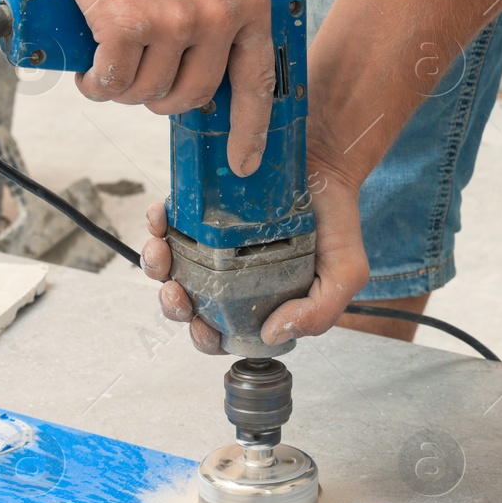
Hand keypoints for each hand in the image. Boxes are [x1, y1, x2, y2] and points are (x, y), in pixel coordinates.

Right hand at [58, 0, 275, 176]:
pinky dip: (94, 83)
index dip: (250, 131)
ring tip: (108, 63)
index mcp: (247, 4)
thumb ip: (223, 11)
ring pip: (144, 93)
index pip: (256, 83)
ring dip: (121, 90)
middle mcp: (216, 17)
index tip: (243, 164)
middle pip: (188, 97)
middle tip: (139, 79)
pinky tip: (88, 68)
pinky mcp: (126, 25)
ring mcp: (172, 23)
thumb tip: (211, 66)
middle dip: (160, 100)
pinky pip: (110, 81)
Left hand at [140, 164, 369, 354]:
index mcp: (257, 301)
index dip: (204, 336)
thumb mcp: (344, 274)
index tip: (201, 324)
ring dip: (157, 265)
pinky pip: (167, 224)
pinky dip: (158, 223)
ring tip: (162, 251)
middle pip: (186, 304)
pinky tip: (162, 216)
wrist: (329, 167)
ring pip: (169, 267)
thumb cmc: (336, 223)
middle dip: (173, 304)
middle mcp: (229, 277)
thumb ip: (318, 313)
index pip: (220, 332)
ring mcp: (211, 246)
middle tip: (175, 292)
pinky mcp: (200, 214)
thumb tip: (272, 334)